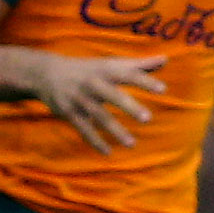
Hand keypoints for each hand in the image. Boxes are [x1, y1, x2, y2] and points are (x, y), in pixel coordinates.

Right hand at [31, 52, 167, 153]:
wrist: (47, 74)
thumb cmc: (88, 70)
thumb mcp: (110, 64)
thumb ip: (139, 64)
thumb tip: (165, 59)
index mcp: (106, 70)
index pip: (128, 74)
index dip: (145, 81)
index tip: (163, 90)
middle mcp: (93, 84)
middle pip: (112, 95)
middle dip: (129, 106)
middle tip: (148, 118)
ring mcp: (80, 99)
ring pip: (99, 116)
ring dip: (115, 130)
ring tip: (132, 144)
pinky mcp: (70, 113)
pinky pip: (84, 129)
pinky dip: (95, 141)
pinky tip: (108, 153)